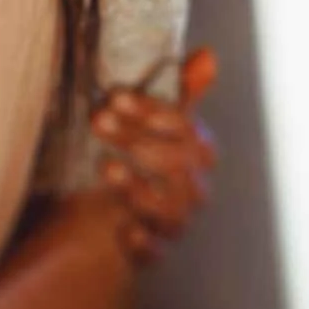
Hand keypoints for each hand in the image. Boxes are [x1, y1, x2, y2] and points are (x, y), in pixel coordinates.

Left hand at [91, 44, 219, 262]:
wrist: (109, 205)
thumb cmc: (137, 150)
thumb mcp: (151, 119)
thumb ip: (179, 91)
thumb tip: (209, 55)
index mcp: (196, 153)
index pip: (186, 130)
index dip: (153, 112)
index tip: (117, 96)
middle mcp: (192, 189)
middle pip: (177, 167)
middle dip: (137, 141)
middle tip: (98, 120)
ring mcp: (173, 222)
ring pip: (171, 210)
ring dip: (138, 188)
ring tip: (105, 166)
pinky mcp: (152, 251)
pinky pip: (156, 253)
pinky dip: (142, 242)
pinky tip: (123, 227)